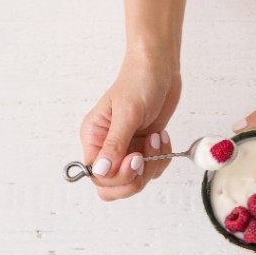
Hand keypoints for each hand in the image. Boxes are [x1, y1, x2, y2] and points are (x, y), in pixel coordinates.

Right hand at [80, 53, 180, 200]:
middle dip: (135, 178)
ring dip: (152, 164)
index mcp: (94, 138)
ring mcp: (126, 149)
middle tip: (146, 157)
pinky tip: (160, 137)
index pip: (98, 176)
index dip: (118, 176)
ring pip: (136, 180)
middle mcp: (107, 147)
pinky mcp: (143, 148)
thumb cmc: (139, 81)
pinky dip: (161, 158)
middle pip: (113, 186)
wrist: (159, 68)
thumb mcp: (127, 113)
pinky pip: (151, 169)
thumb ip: (114, 145)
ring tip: (155, 138)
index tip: (135, 158)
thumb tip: (101, 171)